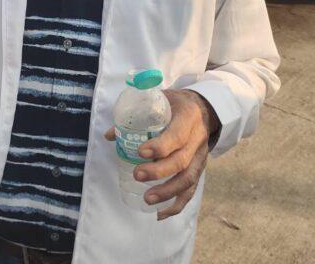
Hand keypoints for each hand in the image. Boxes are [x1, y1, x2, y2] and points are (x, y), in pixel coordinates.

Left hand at [104, 90, 218, 220]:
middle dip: (158, 171)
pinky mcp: (199, 169)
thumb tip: (110, 135)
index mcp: (187, 117)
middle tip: (137, 175)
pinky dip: (177, 204)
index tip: (140, 152)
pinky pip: (190, 190)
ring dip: (167, 192)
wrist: (203, 109)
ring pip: (188, 179)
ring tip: (147, 199)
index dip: (160, 146)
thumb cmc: (176, 104)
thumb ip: (136, 114)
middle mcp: (197, 139)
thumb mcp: (160, 99)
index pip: (177, 135)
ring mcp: (200, 156)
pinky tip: (161, 214)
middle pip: (181, 161)